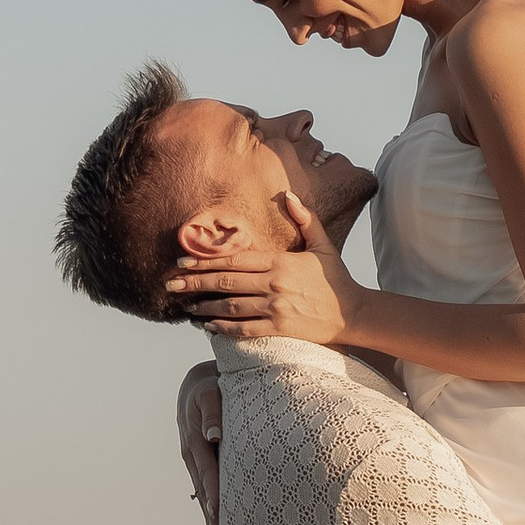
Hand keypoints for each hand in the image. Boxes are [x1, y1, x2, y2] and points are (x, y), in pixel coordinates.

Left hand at [161, 192, 368, 347]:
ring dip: (204, 307)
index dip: (206, 261)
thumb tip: (290, 195)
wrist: (353, 312)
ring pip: (230, 306)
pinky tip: (208, 326)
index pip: (235, 259)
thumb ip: (306, 219)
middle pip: (225, 281)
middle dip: (194, 283)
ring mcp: (275, 308)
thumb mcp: (323, 244)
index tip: (184, 263)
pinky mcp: (279, 329)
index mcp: (280, 262)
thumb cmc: (336, 278)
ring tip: (184, 307)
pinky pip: (244, 329)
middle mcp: (274, 284)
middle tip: (171, 284)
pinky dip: (224, 328)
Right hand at [176, 363, 223, 524]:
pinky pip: (207, 487)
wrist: (199, 383)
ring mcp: (195, 461)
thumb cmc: (209, 385)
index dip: (215, 498)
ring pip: (204, 494)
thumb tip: (214, 435)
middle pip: (204, 492)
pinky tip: (219, 522)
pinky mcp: (201, 462)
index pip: (209, 476)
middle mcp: (193, 456)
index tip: (220, 519)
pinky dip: (212, 506)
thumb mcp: (209, 392)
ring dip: (211, 517)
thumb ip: (212, 412)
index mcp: (195, 442)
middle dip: (212, 518)